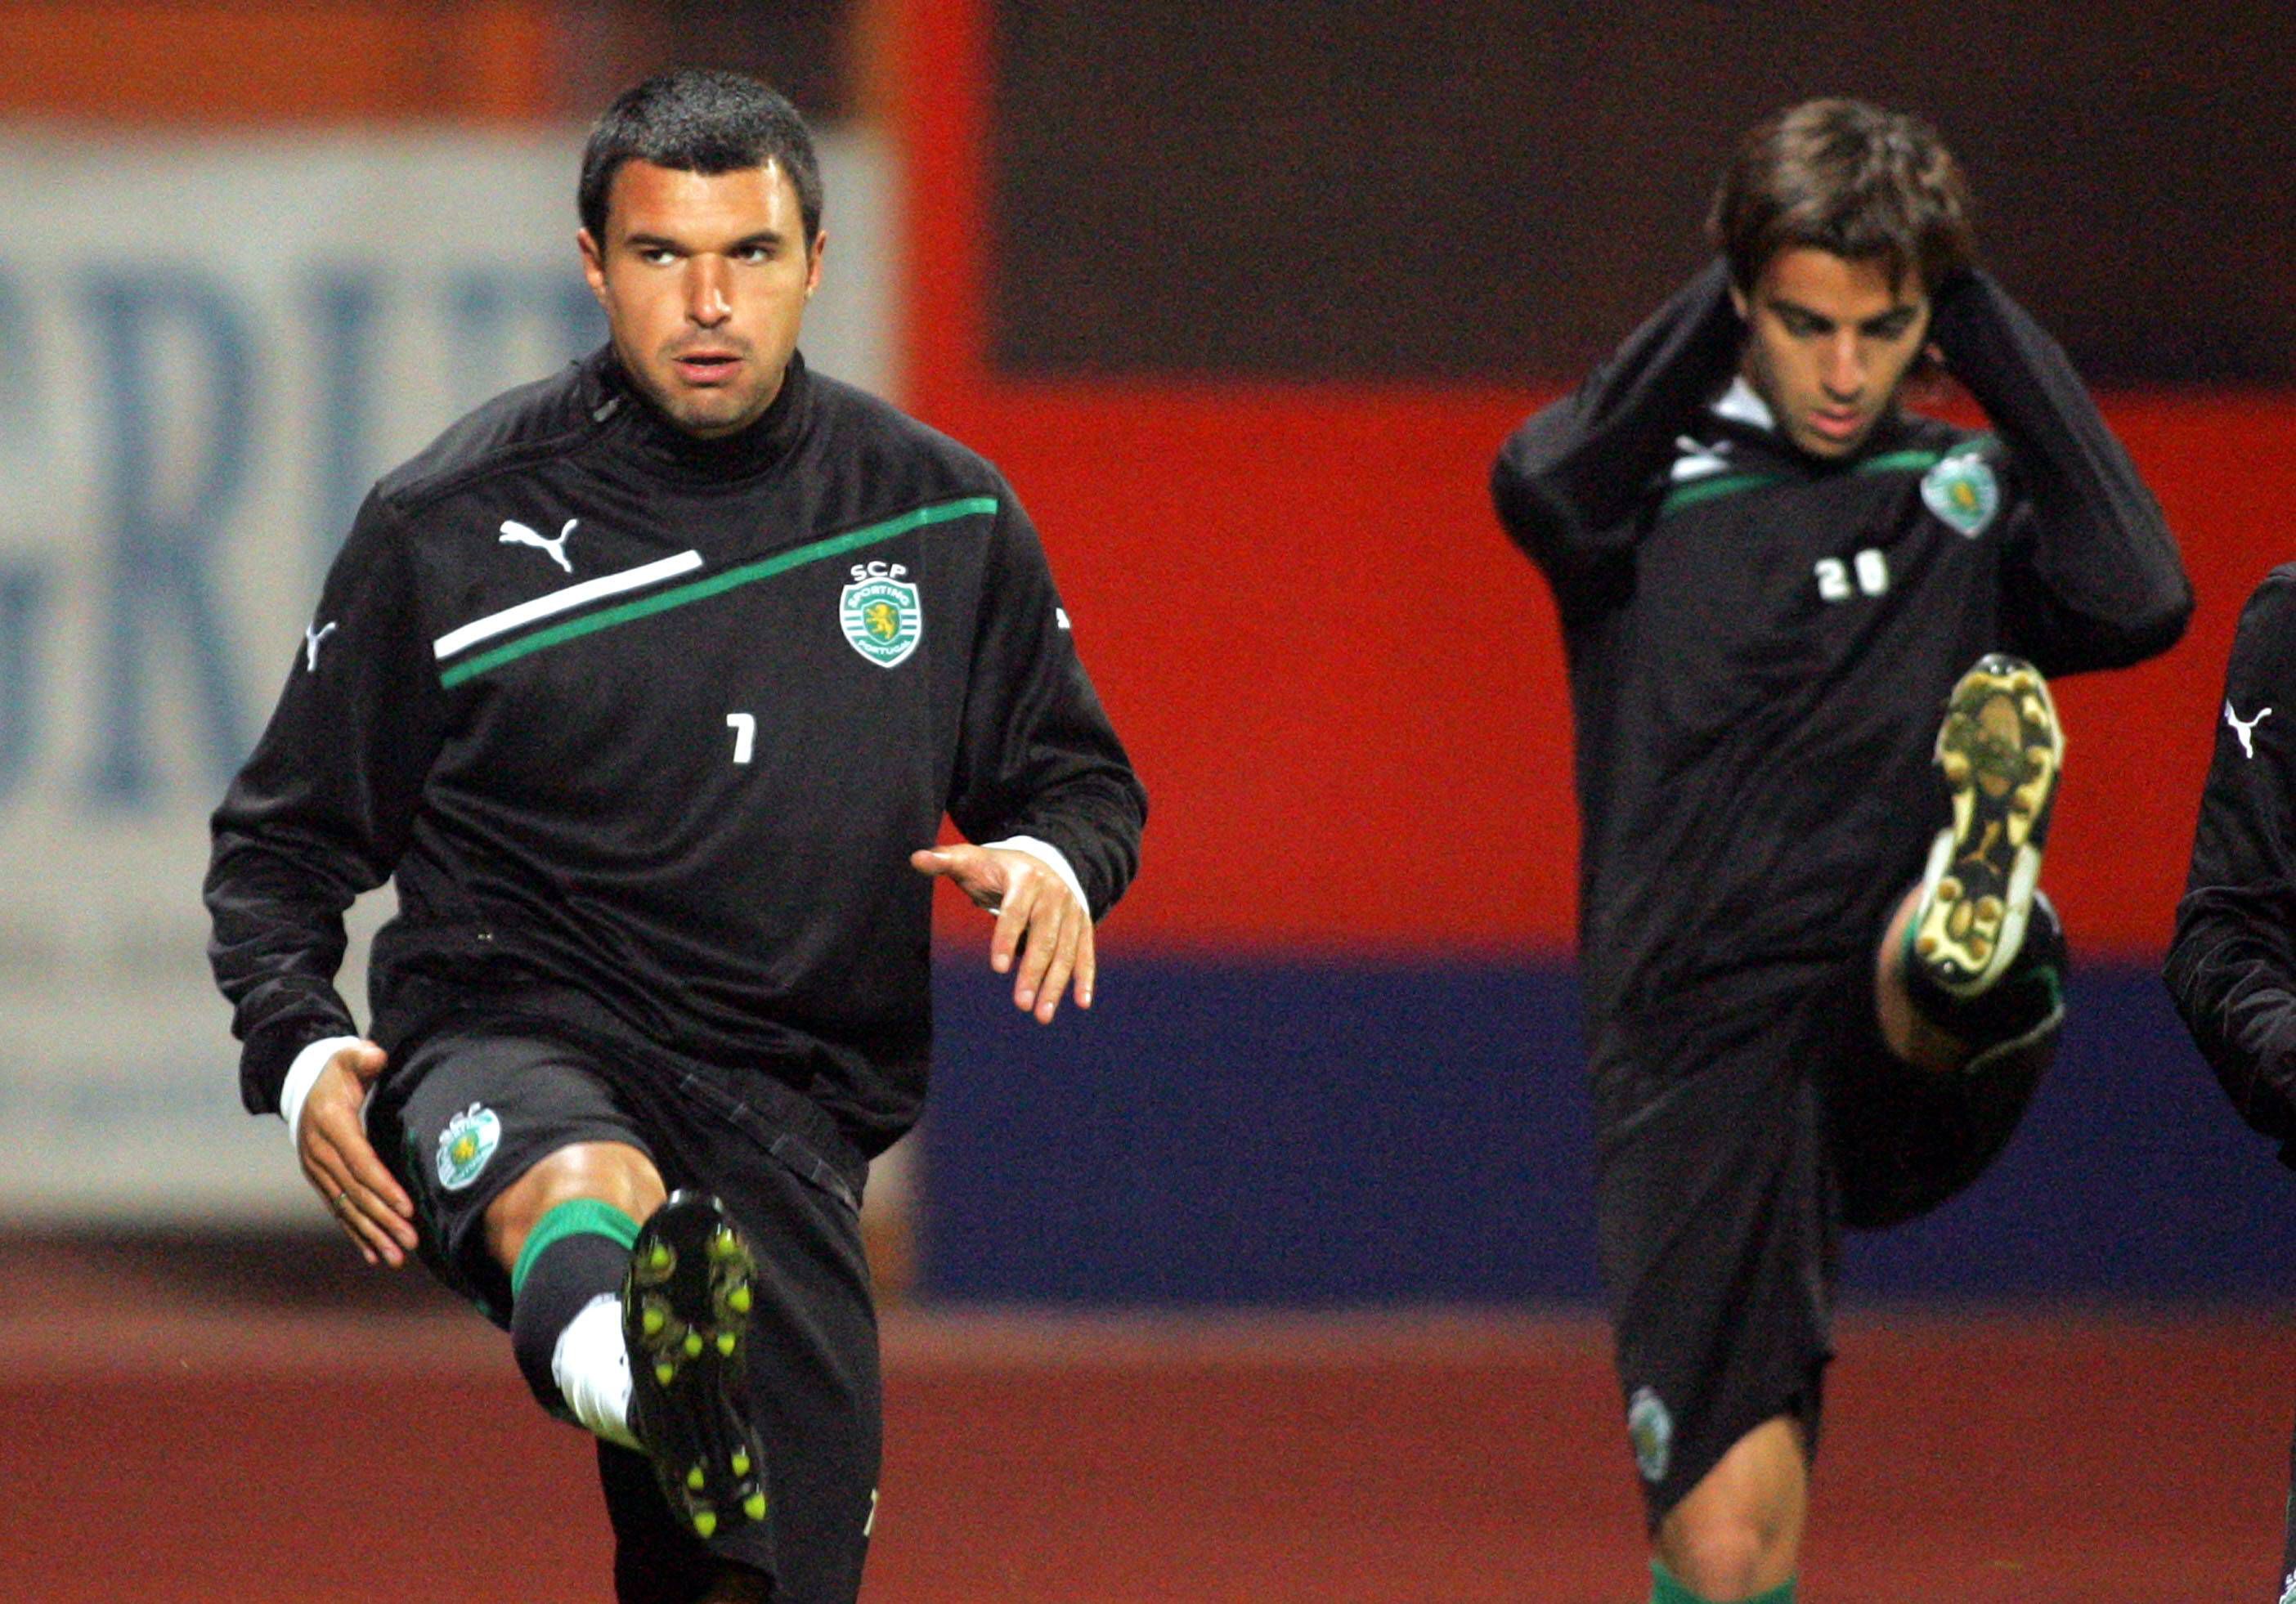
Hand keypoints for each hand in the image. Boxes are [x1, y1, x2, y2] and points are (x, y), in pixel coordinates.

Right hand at [297, 1041, 419, 1266]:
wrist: (302, 1087)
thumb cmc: (337, 1073)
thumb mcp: (347, 1057)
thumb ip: (361, 1057)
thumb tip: (376, 1057)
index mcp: (331, 1126)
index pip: (360, 1161)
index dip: (383, 1185)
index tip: (407, 1207)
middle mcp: (320, 1153)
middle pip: (356, 1192)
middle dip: (383, 1219)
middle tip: (410, 1240)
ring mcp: (317, 1171)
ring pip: (347, 1208)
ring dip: (372, 1234)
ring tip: (396, 1257)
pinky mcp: (321, 1181)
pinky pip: (339, 1210)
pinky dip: (356, 1233)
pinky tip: (373, 1254)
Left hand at [911, 844, 1094, 1022]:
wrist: (1045, 857)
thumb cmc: (998, 867)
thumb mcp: (972, 859)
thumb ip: (944, 860)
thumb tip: (916, 858)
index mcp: (1026, 879)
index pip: (1015, 912)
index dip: (1006, 938)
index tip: (997, 968)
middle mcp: (1054, 895)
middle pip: (1045, 938)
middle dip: (1034, 972)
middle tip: (1021, 1004)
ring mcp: (1072, 911)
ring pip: (1066, 951)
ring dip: (1056, 984)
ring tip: (1042, 1015)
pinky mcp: (1083, 925)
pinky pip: (1085, 953)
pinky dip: (1085, 978)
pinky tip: (1081, 1003)